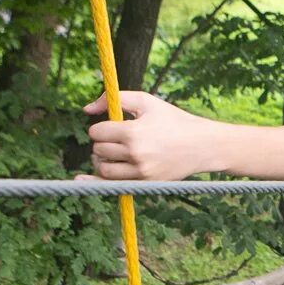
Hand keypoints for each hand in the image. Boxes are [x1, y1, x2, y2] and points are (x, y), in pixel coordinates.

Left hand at [79, 92, 221, 180]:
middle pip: (98, 150)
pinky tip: (80, 180)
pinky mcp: (146, 183)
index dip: (101, 128)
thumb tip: (86, 110)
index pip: (97, 132)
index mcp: (133, 131)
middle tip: (118, 139)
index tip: (112, 127)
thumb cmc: (174, 120)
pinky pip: (113, 185)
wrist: (203, 145)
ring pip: (103, 168)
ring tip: (114, 153)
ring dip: (103, 160)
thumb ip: (114, 99)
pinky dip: (96, 181)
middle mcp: (136, 153)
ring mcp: (141, 171)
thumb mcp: (147, 102)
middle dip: (103, 143)